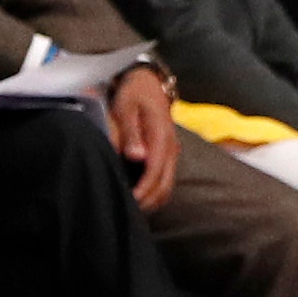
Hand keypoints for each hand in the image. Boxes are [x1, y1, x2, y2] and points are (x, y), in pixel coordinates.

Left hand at [108, 65, 179, 210]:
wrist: (147, 83)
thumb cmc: (133, 95)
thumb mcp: (126, 109)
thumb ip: (131, 132)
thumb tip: (137, 157)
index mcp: (161, 137)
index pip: (154, 172)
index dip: (142, 190)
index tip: (129, 202)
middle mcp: (171, 147)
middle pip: (164, 184)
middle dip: (148, 201)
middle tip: (127, 213)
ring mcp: (172, 152)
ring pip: (167, 185)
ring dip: (153, 200)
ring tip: (133, 210)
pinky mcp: (168, 154)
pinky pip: (166, 180)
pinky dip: (155, 192)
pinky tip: (141, 198)